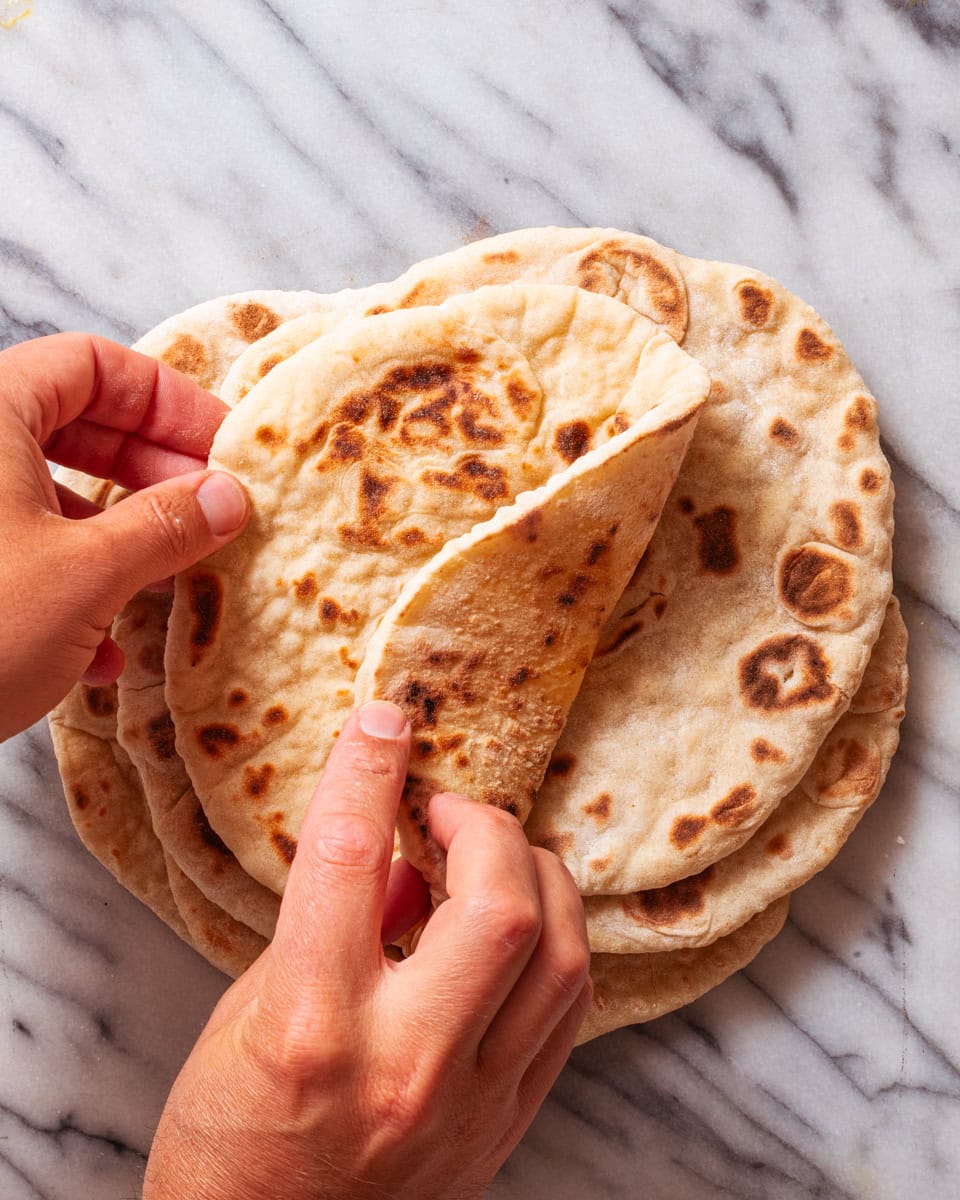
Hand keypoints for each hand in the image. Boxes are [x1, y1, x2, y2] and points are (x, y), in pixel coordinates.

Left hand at [0, 333, 248, 738]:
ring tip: (168, 579)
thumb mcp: (86, 574)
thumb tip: (227, 497)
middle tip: (210, 512)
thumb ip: (167, 525)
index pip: (94, 364)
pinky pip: (19, 549)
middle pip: (76, 424)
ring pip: (49, 493)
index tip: (223, 451)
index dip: (171, 402)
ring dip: (119, 535)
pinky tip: (99, 651)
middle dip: (152, 472)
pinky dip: (70, 584)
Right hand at [144, 701, 591, 1199]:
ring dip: (539, 878)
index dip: (368, 771)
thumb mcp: (247, 1010)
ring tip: (496, 857)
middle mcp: (402, 1063)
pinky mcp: (505, 1126)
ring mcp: (468, 1102)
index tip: (384, 721)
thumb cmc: (230, 1136)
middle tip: (451, 811)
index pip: (346, 860)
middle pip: (500, 906)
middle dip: (485, 828)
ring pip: (561, 956)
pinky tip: (523, 922)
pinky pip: (569, 1012)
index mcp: (311, 1025)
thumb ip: (329, 924)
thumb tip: (397, 853)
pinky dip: (555, 943)